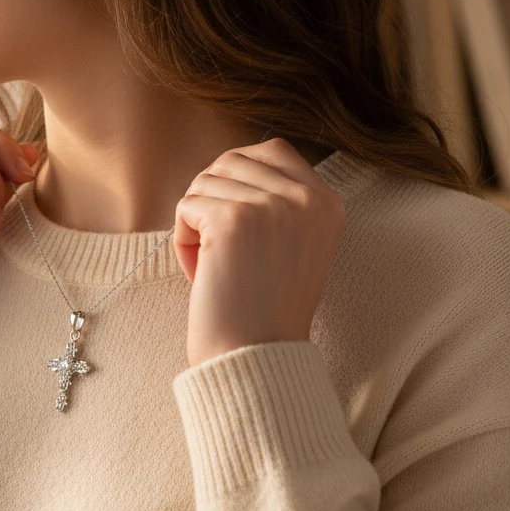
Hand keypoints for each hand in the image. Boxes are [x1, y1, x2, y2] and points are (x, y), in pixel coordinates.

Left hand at [173, 137, 345, 369]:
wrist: (257, 360)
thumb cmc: (264, 307)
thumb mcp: (293, 242)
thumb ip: (277, 199)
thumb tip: (229, 161)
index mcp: (328, 202)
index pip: (273, 150)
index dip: (239, 175)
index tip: (233, 219)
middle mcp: (307, 198)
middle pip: (232, 160)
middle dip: (212, 198)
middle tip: (215, 245)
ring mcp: (272, 206)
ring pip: (205, 181)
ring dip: (194, 221)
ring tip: (210, 264)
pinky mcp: (235, 220)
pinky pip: (187, 205)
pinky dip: (181, 237)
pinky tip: (200, 271)